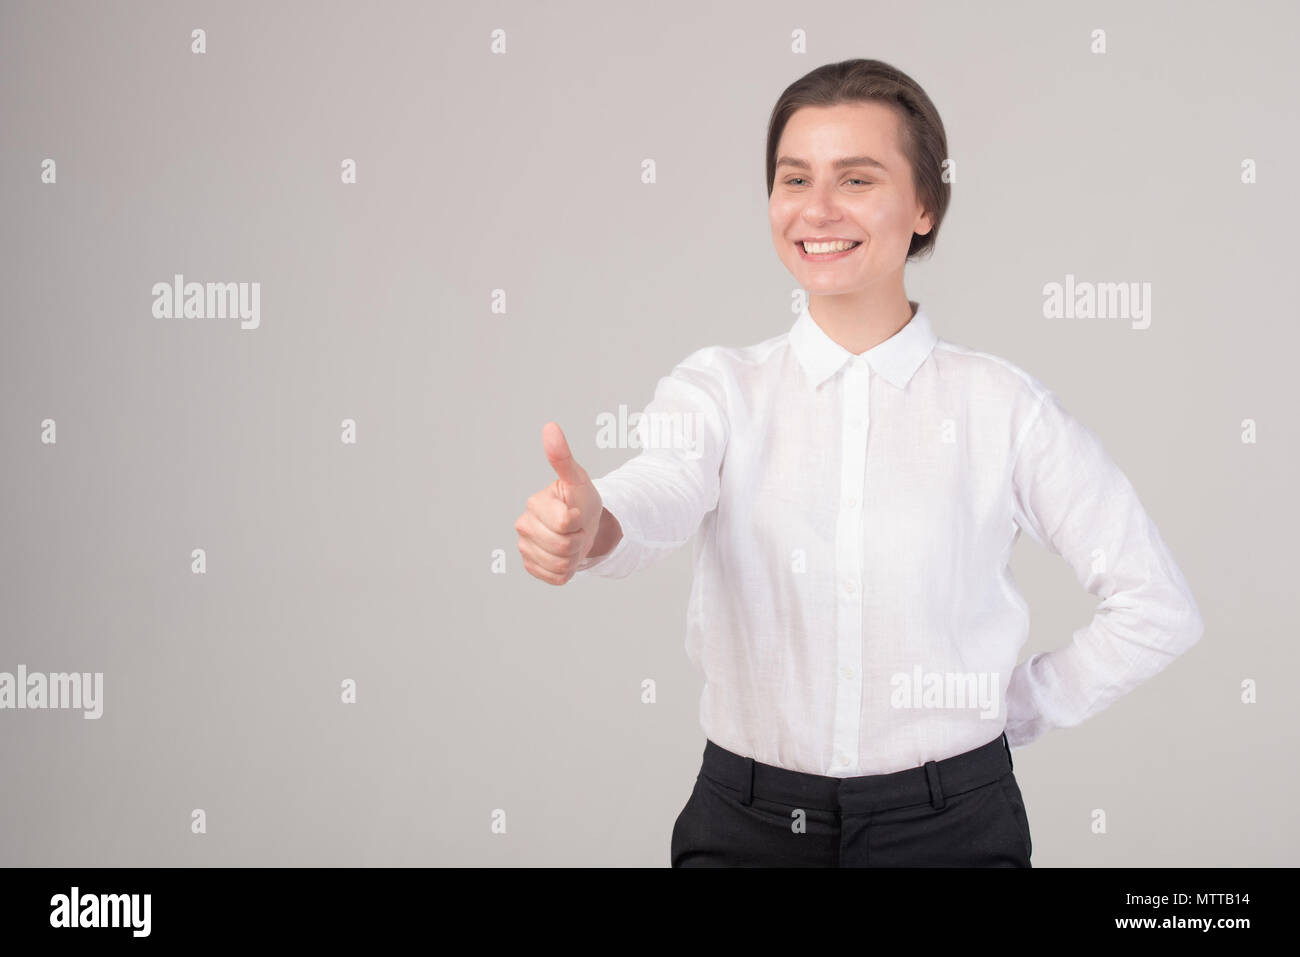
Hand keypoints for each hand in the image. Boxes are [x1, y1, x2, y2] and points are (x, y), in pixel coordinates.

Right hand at [515, 422, 606, 584]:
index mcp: (534, 505)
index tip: (577, 512)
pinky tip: (566, 556)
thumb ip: (562, 457)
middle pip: (563, 547)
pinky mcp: (532, 567)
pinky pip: (556, 577)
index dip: (580, 520)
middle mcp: (523, 527)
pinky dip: (568, 570)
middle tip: (577, 529)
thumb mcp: (578, 479)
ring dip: (575, 556)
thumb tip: (550, 426)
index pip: (565, 522)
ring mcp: (526, 549)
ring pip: (560, 565)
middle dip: (579, 540)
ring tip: (572, 540)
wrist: (584, 524)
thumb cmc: (580, 499)